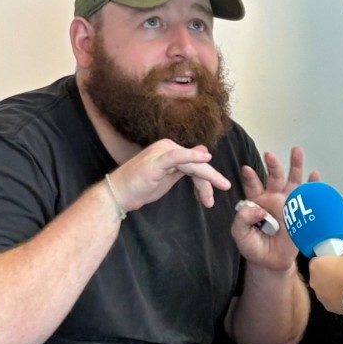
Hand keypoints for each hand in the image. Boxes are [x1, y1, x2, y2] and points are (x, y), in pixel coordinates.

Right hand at [108, 139, 230, 212]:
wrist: (118, 194)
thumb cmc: (140, 187)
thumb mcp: (169, 176)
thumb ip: (185, 166)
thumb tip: (204, 152)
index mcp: (170, 150)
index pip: (195, 162)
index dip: (206, 178)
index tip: (210, 197)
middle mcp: (167, 146)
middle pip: (196, 163)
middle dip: (210, 179)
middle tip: (225, 189)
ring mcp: (161, 152)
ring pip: (192, 163)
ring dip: (207, 176)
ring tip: (219, 189)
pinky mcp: (157, 160)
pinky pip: (178, 157)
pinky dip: (192, 156)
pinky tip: (206, 157)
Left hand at [232, 146, 317, 269]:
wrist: (271, 262)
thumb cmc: (254, 246)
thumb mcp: (240, 234)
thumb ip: (242, 220)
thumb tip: (256, 209)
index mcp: (255, 202)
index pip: (252, 186)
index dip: (250, 177)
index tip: (246, 169)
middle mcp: (272, 199)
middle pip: (273, 177)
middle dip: (273, 165)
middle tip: (270, 155)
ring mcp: (288, 204)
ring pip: (292, 181)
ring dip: (295, 166)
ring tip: (296, 151)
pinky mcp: (301, 213)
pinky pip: (309, 197)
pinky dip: (313, 186)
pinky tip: (315, 176)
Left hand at [308, 244, 342, 313]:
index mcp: (315, 265)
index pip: (317, 259)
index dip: (326, 259)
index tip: (336, 260)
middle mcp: (312, 281)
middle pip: (319, 274)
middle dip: (329, 273)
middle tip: (342, 271)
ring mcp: (318, 295)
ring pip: (324, 287)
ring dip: (332, 285)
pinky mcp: (327, 306)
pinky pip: (330, 298)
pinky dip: (336, 296)